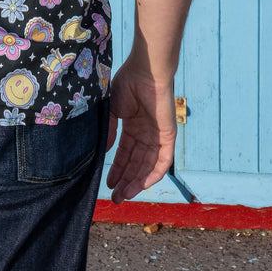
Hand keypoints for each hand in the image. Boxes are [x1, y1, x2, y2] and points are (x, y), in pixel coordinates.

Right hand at [105, 60, 176, 203]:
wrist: (146, 72)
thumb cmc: (127, 84)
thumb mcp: (112, 110)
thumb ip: (108, 130)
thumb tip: (102, 152)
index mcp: (132, 126)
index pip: (125, 153)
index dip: (117, 169)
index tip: (108, 184)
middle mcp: (145, 133)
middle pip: (135, 163)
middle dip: (125, 181)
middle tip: (115, 198)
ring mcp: (157, 135)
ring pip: (147, 165)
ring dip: (136, 181)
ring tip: (124, 195)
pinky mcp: (169, 136)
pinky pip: (163, 160)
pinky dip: (154, 173)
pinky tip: (142, 184)